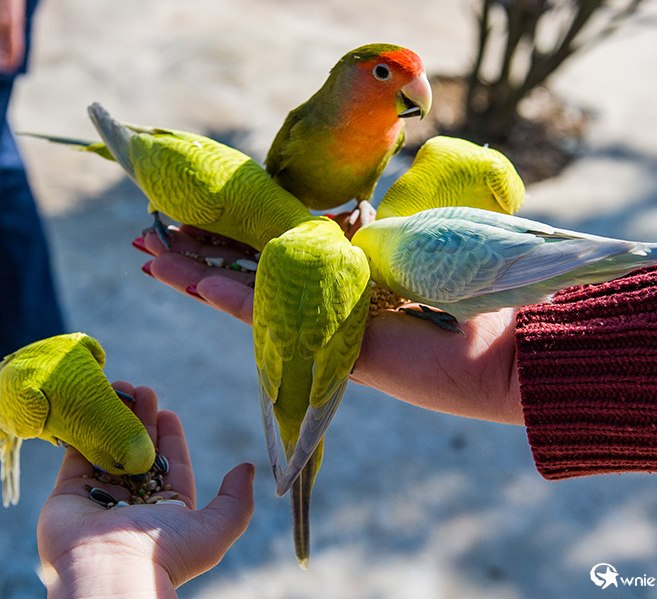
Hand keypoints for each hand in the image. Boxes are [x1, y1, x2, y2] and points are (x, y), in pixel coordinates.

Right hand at [37, 382, 254, 598]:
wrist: (110, 571)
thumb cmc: (164, 553)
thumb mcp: (215, 530)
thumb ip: (236, 501)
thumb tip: (247, 468)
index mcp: (165, 511)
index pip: (170, 464)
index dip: (169, 436)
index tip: (168, 412)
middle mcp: (132, 502)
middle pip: (138, 450)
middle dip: (141, 419)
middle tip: (141, 390)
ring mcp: (99, 497)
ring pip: (109, 447)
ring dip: (114, 417)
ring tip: (119, 387)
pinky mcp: (69, 492)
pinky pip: (77, 454)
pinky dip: (84, 429)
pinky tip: (93, 405)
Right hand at [136, 227, 523, 424]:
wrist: (506, 346)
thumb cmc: (471, 288)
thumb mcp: (414, 240)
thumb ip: (372, 231)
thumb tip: (346, 207)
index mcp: (345, 269)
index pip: (276, 244)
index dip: (232, 231)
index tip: (196, 212)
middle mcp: (326, 296)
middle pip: (248, 268)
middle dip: (200, 250)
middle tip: (151, 234)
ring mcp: (323, 323)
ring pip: (247, 292)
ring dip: (197, 272)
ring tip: (151, 254)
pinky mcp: (329, 347)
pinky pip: (271, 318)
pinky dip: (230, 298)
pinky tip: (191, 280)